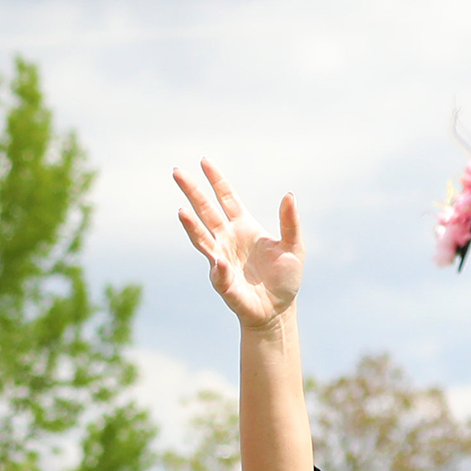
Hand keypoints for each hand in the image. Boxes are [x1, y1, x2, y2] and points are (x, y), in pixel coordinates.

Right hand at [173, 158, 301, 332]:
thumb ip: (290, 222)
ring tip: (181, 211)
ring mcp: (221, 259)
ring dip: (191, 225)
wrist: (277, 309)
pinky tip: (220, 263)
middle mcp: (227, 239)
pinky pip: (219, 272)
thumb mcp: (293, 246)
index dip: (216, 180)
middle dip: (192, 192)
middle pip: (206, 210)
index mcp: (243, 227)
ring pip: (201, 237)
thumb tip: (289, 195)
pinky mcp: (222, 282)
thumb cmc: (285, 278)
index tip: (204, 161)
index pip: (226, 198)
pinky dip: (219, 268)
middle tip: (176, 172)